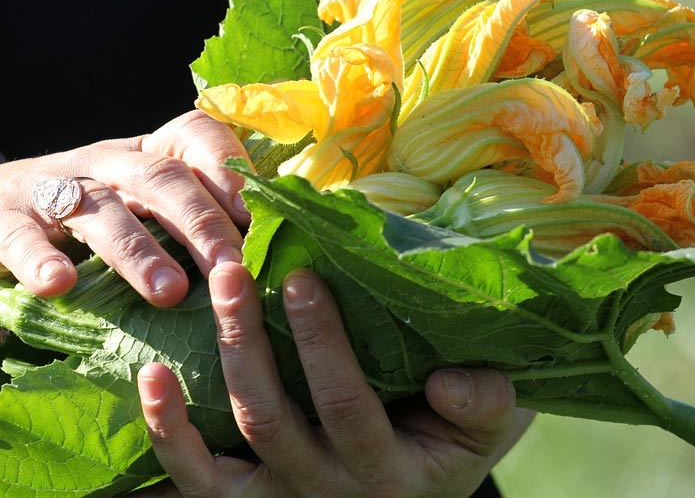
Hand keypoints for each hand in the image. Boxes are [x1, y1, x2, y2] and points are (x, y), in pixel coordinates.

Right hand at [0, 110, 250, 306]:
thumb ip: (194, 219)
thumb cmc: (95, 214)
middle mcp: (106, 163)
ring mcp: (54, 188)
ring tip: (170, 291)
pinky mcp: (3, 219)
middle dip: (201, 222)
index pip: (194, 135)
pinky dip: (40, 257)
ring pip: (101, 209)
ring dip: (138, 250)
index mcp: (149, 155)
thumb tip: (263, 255)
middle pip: (160, 178)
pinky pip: (20, 234)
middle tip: (232, 266)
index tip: (256, 212)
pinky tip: (59, 283)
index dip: (227, 168)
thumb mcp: (146, 204)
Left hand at [134, 264, 534, 496]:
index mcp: (390, 471)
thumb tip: (448, 384)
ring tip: (197, 310)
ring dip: (204, 377)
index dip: (321, 346)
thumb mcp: (491, 419)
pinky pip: (199, 481)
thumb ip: (484, 401)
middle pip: (274, 422)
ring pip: (227, 454)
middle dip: (249, 342)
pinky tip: (150, 379)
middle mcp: (328, 493)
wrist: (426, 482)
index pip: (347, 406)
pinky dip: (168, 436)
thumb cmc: (456, 436)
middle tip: (233, 273)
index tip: (303, 277)